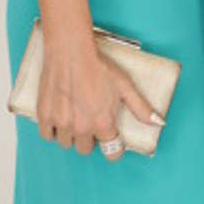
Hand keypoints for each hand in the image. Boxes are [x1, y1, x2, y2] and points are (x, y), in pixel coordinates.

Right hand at [36, 35, 158, 161]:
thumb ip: (141, 108)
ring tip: (75, 118)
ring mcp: (61, 122)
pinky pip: (47, 136)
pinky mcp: (45, 115)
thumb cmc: (97, 65)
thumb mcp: (125, 86)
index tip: (112, 140)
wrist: (70, 50)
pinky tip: (59, 119)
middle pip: (86, 150)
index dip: (114, 148)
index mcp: (103, 122)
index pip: (112, 152)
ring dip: (71, 135)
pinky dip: (52, 130)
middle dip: (90, 140)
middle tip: (91, 123)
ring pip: (66, 143)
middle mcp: (81, 127)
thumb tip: (158, 122)